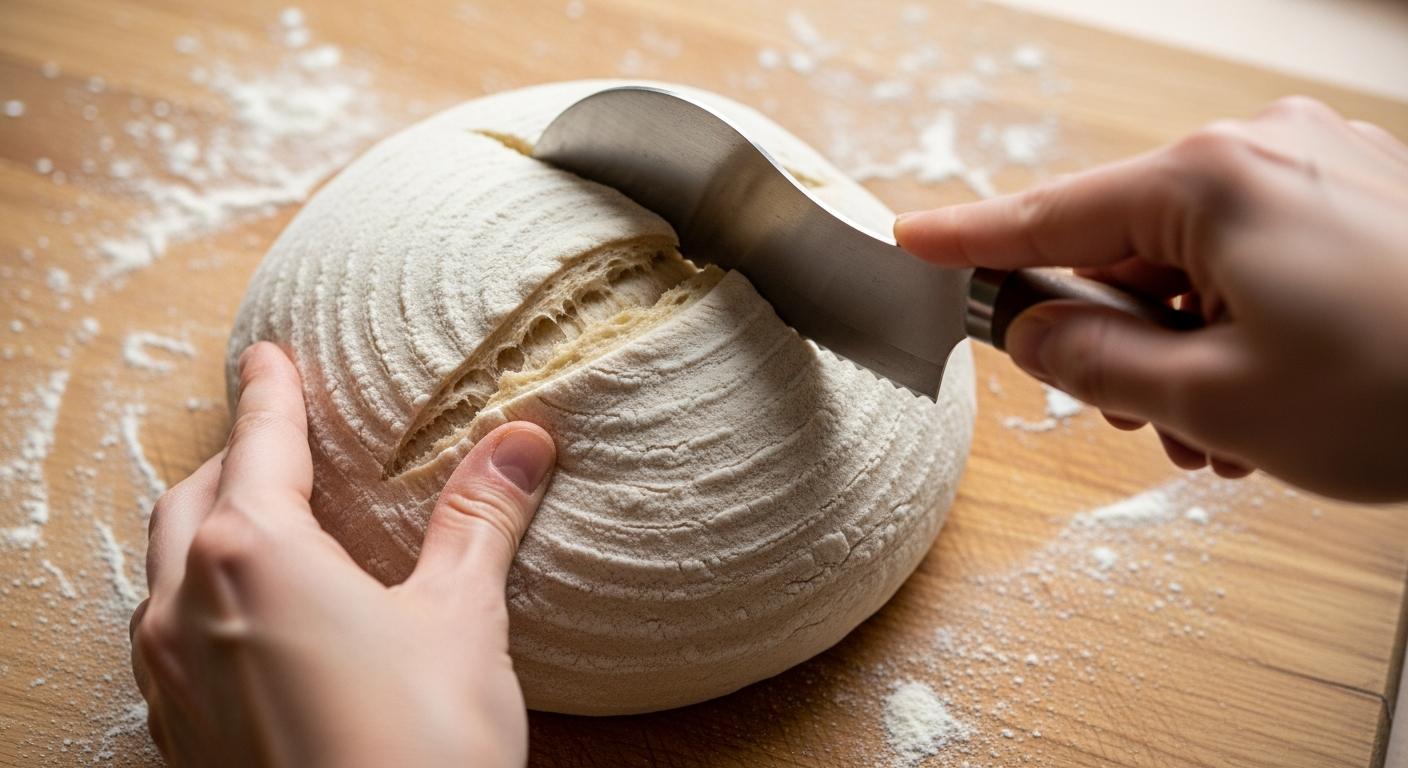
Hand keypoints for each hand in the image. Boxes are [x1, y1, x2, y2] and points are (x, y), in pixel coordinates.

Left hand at [130, 342, 556, 766]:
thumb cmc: (418, 746)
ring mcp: (173, 678)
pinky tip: (242, 626)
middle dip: (233, 457)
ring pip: (165, 571)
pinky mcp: (180, 736)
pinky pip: (165, 639)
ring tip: (252, 524)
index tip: (268, 359)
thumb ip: (480, 520)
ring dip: (204, 529)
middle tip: (272, 436)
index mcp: (255, 554)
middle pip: (194, 497)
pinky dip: (197, 600)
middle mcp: (189, 606)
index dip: (270, 393)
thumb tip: (521, 440)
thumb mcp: (462, 619)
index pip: (260, 443)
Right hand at [896, 97, 1407, 502]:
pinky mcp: (1355, 197)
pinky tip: (1264, 394)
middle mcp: (1261, 151)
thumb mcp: (1216, 398)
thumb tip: (1032, 334)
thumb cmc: (1407, 392)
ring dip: (1182, 349)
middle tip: (1137, 417)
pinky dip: (1235, 325)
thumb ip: (1094, 362)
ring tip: (1221, 427)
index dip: (970, 240)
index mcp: (1213, 180)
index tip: (908, 239)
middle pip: (1125, 246)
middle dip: (1117, 339)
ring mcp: (1316, 167)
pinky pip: (1251, 256)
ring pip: (1190, 262)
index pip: (1052, 212)